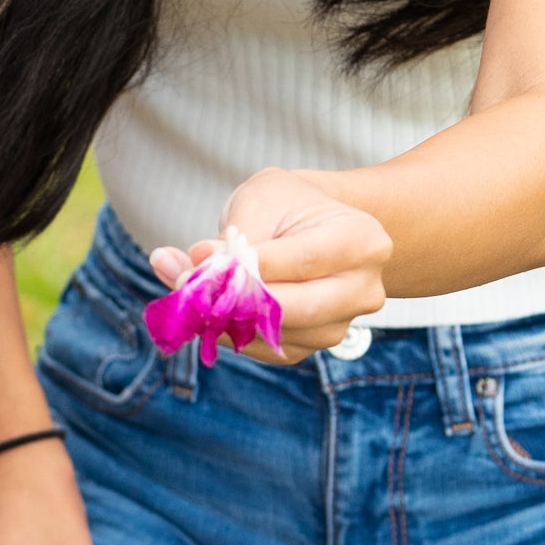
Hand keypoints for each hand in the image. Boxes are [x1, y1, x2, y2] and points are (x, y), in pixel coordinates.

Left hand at [149, 168, 390, 362]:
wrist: (312, 227)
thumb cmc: (291, 205)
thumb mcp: (265, 197)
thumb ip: (237, 232)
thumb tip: (196, 264)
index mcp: (363, 242)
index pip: (304, 262)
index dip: (252, 264)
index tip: (201, 255)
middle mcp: (361, 291)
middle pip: (296, 309)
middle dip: (233, 296)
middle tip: (182, 280)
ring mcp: (339, 325)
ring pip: (273, 333)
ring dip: (219, 314)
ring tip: (181, 283)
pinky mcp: (308, 346)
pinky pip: (260, 346)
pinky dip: (225, 327)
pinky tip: (202, 301)